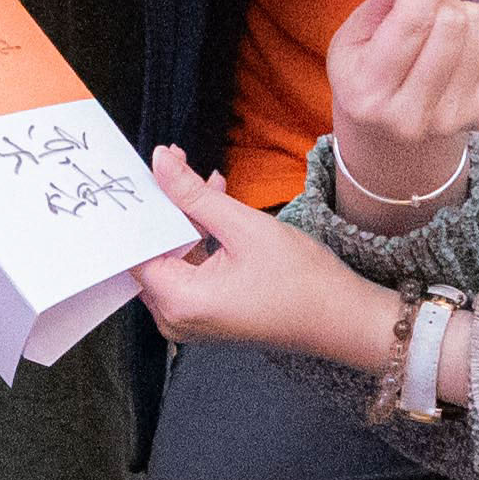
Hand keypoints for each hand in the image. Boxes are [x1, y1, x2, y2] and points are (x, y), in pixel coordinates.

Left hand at [137, 145, 405, 370]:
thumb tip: (160, 159)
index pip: (135, 249)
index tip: (142, 171)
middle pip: (151, 253)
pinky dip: (198, 239)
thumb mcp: (244, 227)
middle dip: (164, 208)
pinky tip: (216, 205)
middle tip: (175, 164)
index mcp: (178, 301)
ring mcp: (191, 320)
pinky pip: (189, 271)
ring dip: (186, 219)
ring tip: (205, 180)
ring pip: (172, 258)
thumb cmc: (300, 280)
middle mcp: (175, 318)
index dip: (140, 207)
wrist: (342, 320)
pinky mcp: (207, 315)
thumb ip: (194, 194)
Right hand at [325, 0, 478, 215]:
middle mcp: (408, 113)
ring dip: (461, 12)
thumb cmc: (367, 74)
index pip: (412, 17)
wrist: (390, 145)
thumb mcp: (357, 34)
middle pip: (452, 19)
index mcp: (367, 89)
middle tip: (424, 3)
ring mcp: (450, 120)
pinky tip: (458, 48)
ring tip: (438, 31)